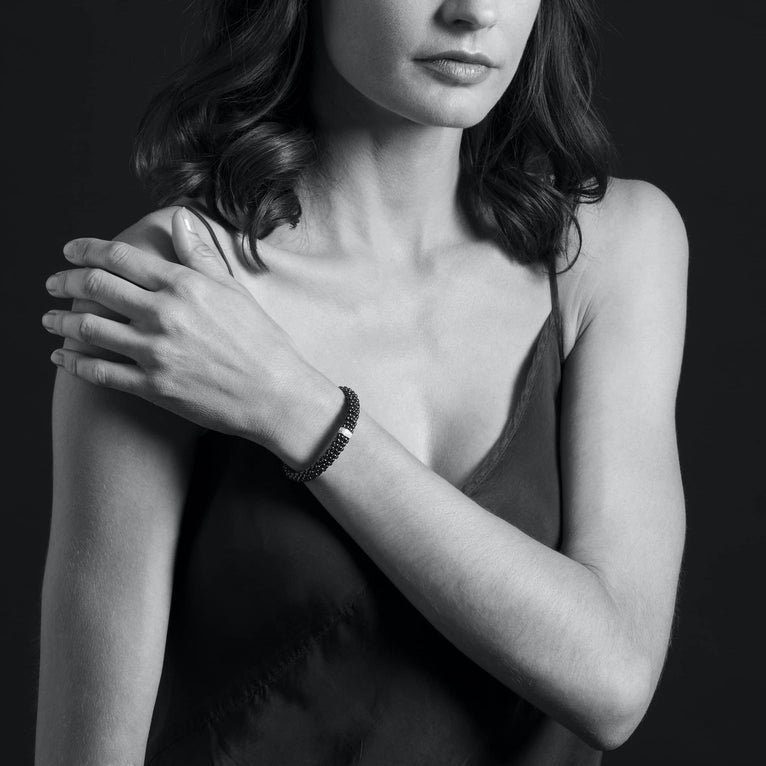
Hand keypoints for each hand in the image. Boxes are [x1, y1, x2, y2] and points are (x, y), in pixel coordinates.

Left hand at [42, 208, 315, 450]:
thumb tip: (180, 218)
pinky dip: (74, 362)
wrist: (276, 394)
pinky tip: (63, 357)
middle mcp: (163, 315)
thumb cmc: (261, 341)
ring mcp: (155, 353)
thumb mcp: (234, 290)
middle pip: (96, 288)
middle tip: (54, 282)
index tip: (70, 250)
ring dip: (62, 321)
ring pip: (90, 328)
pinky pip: (100, 371)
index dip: (87, 249)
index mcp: (184, 286)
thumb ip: (201, 254)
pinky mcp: (152, 387)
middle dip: (66, 281)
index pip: (120, 257)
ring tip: (50, 319)